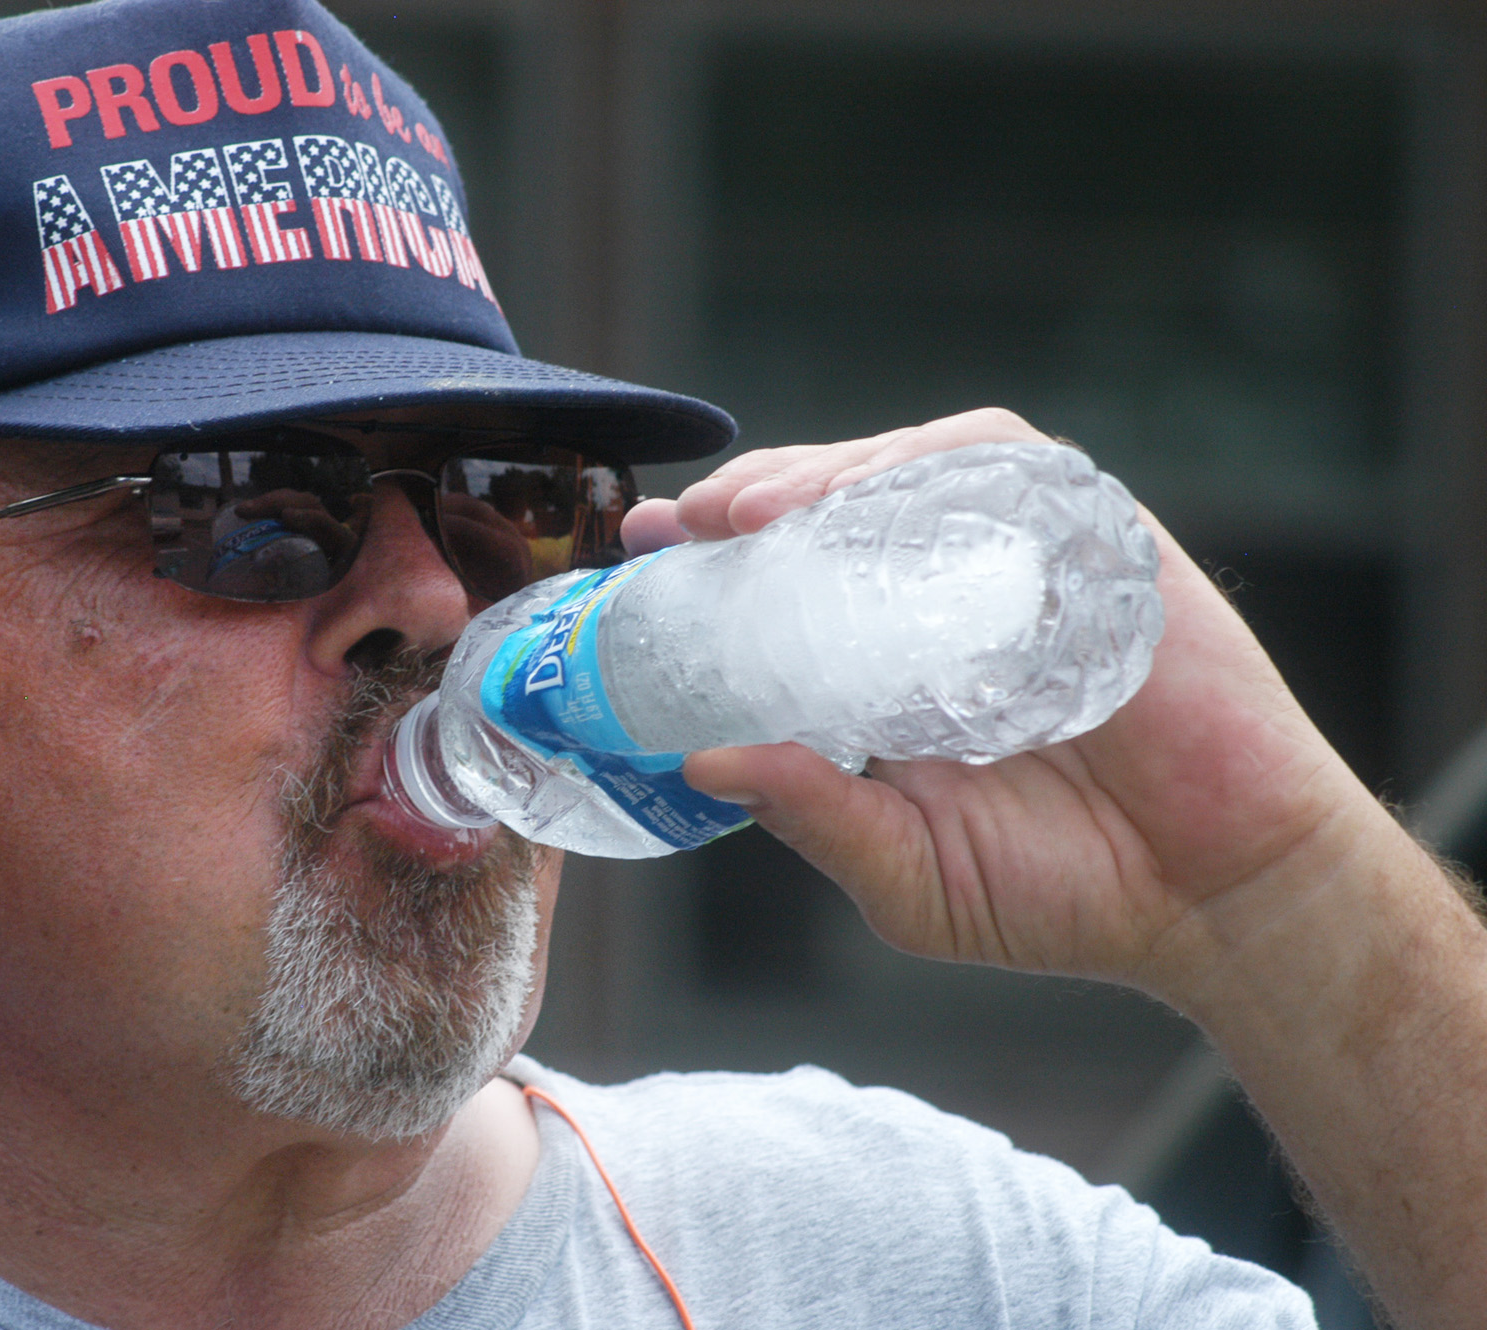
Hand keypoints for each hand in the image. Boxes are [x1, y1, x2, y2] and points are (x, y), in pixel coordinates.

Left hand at [621, 408, 1393, 1008]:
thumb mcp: (905, 869)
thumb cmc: (1066, 892)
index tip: (645, 554)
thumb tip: (700, 760)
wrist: (1218, 904)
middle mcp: (960, 595)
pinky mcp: (1104, 544)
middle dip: (757, 498)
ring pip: (917, 467)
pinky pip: (1015, 473)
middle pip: (844, 502)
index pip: (798, 574)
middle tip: (690, 524)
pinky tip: (872, 503)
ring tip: (755, 512)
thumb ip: (814, 812)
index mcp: (901, 659)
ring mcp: (1034, 562)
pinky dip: (935, 471)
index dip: (720, 554)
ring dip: (828, 474)